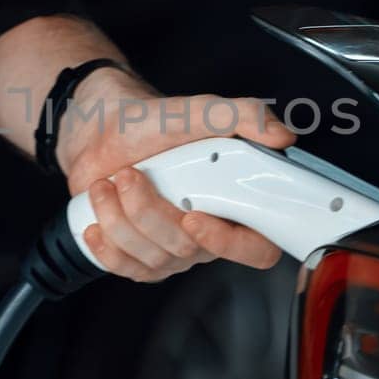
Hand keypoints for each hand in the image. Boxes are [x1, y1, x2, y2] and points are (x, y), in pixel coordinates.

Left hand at [57, 70, 295, 282]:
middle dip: (150, 211)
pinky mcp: (138, 256)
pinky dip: (106, 242)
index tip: (193, 216)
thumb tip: (280, 135)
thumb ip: (243, 116)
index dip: (230, 243)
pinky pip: (126, 267)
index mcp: (234, 202)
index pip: (257, 247)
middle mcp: (207, 231)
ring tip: (110, 183)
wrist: (99, 130)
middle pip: (189, 249)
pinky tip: (98, 216)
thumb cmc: (149, 123)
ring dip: (120, 217)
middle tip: (131, 175)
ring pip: (153, 258)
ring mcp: (172, 248)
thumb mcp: (198, 111)